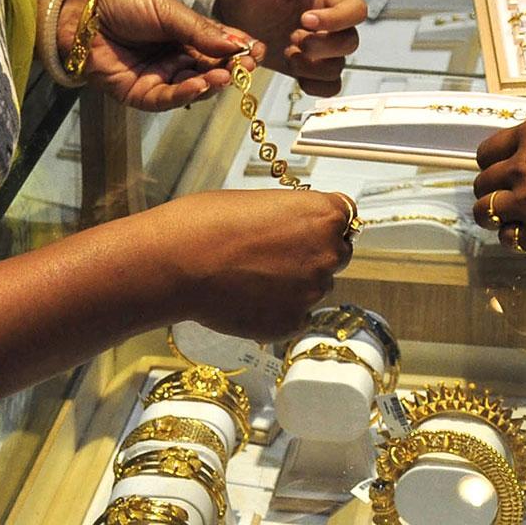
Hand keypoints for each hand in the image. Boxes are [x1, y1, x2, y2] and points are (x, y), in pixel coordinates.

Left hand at [61, 0, 264, 111]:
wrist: (81, 12)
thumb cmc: (124, 2)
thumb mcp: (169, 11)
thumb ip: (200, 31)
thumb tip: (237, 45)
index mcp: (184, 34)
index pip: (218, 46)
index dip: (238, 50)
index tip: (258, 51)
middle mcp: (174, 58)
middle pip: (210, 69)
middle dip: (230, 68)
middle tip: (247, 66)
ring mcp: (158, 77)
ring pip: (193, 87)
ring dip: (212, 82)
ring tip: (227, 75)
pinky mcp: (138, 94)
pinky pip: (167, 99)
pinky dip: (186, 94)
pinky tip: (202, 84)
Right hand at [148, 187, 352, 340]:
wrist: (181, 261)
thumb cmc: (212, 222)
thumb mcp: (263, 202)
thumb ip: (295, 216)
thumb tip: (301, 230)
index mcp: (325, 215)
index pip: (344, 220)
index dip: (323, 225)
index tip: (306, 230)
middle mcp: (328, 254)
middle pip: (334, 255)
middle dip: (312, 256)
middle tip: (274, 256)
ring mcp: (313, 292)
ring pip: (314, 288)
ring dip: (294, 285)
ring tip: (251, 277)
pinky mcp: (292, 323)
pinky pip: (295, 317)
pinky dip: (277, 311)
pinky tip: (248, 299)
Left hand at [213, 0, 367, 95]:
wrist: (229, 18)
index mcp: (323, 0)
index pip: (356, 10)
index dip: (338, 19)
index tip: (305, 20)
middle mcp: (327, 26)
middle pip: (351, 42)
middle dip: (324, 46)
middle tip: (292, 39)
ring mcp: (318, 51)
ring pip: (339, 66)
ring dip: (315, 66)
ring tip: (287, 54)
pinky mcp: (307, 70)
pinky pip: (329, 86)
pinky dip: (316, 86)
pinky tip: (294, 72)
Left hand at [474, 117, 525, 261]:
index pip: (488, 153)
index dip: (494, 167)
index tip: (502, 177)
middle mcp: (524, 164)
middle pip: (483, 183)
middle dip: (496, 193)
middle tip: (517, 204)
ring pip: (486, 212)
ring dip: (501, 218)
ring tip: (524, 222)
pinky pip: (509, 239)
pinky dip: (520, 239)